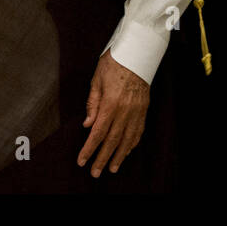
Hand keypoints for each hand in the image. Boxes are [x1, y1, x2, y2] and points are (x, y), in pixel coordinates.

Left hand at [77, 50, 148, 176]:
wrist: (137, 52)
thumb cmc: (114, 63)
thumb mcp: (97, 80)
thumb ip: (92, 104)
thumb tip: (88, 125)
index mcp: (111, 103)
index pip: (97, 133)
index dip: (89, 149)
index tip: (82, 161)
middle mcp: (125, 110)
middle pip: (112, 140)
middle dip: (102, 158)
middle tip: (95, 172)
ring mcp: (137, 111)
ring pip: (127, 139)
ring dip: (119, 155)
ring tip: (112, 168)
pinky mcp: (144, 108)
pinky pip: (139, 130)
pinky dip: (132, 143)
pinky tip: (126, 151)